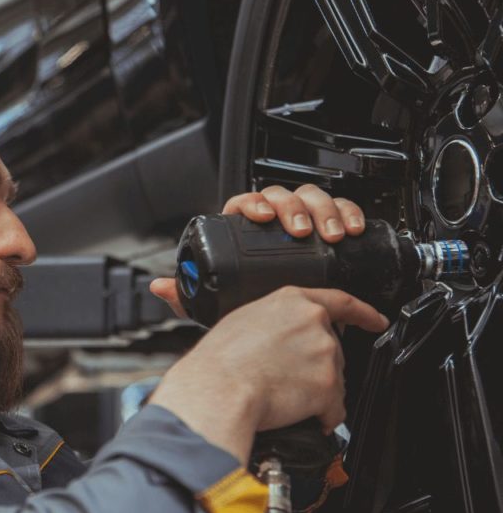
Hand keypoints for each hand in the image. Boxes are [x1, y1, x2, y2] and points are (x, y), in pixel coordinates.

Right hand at [149, 286, 387, 464]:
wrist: (217, 391)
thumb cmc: (215, 363)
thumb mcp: (233, 322)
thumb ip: (259, 320)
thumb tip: (247, 325)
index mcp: (290, 300)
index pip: (340, 301)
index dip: (362, 313)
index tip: (376, 319)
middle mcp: (313, 322)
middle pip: (330, 350)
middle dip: (314, 369)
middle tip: (281, 381)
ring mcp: (324, 353)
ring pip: (331, 381)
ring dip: (312, 394)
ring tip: (278, 398)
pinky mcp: (328, 385)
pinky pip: (332, 410)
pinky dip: (318, 417)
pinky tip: (294, 415)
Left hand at [150, 185, 365, 317]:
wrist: (277, 317)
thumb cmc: (242, 297)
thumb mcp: (216, 298)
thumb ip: (188, 294)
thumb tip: (160, 288)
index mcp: (243, 227)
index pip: (245, 202)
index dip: (255, 203)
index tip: (264, 217)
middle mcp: (272, 217)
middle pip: (284, 196)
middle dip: (296, 209)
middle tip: (302, 232)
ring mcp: (301, 219)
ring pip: (313, 198)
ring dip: (326, 212)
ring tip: (333, 234)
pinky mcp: (326, 227)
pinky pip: (340, 209)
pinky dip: (349, 214)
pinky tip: (353, 229)